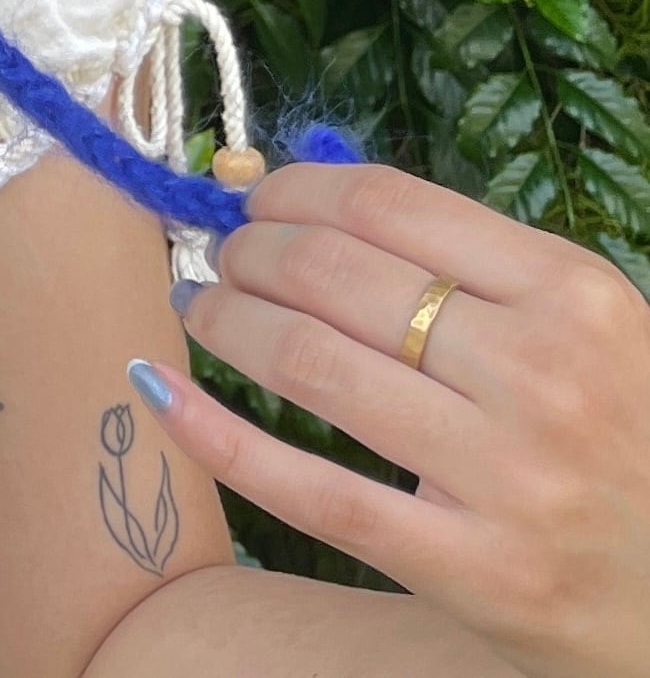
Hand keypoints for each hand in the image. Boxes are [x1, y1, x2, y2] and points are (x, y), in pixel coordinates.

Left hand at [125, 157, 649, 677]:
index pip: (385, 205)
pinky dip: (214, 432)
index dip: (292, 190)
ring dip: (222, 318)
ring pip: (307, 362)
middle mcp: (542, 378)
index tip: (252, 197)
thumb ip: (463, 260)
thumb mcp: (584, 327)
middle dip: (246, 250)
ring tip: (199, 305)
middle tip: (220, 254)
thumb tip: (301, 189)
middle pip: (331, 274)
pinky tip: (159, 389)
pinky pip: (309, 490)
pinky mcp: (470, 572)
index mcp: (573, 296)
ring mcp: (506, 480)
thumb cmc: (627, 437)